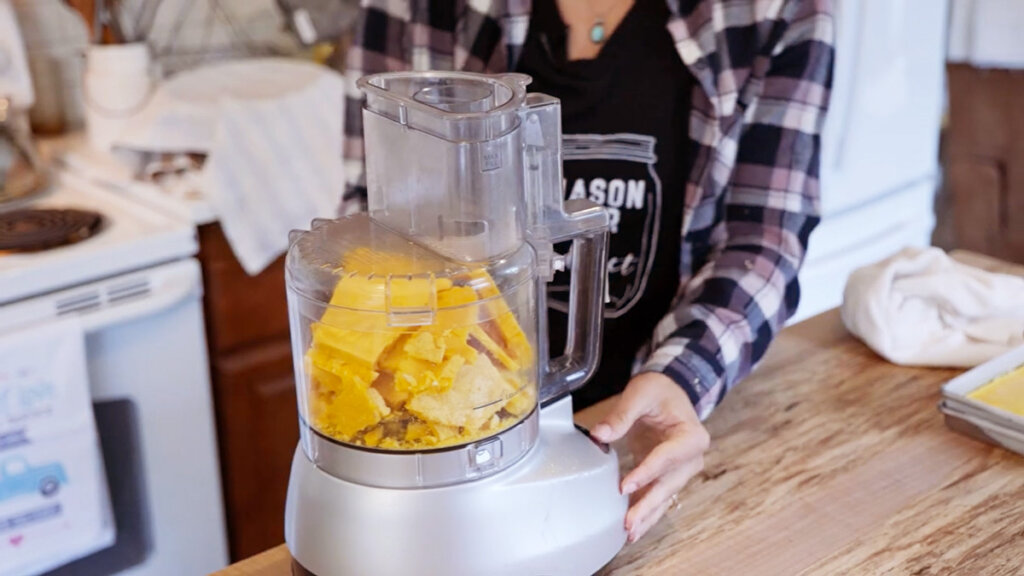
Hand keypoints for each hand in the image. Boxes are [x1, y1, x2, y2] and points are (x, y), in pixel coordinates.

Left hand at [591, 372, 709, 542]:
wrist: (668, 391)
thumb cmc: (658, 391)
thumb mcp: (640, 394)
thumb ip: (621, 415)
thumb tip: (599, 435)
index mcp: (692, 436)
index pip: (666, 458)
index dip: (646, 473)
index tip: (624, 487)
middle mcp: (692, 458)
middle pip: (668, 485)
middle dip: (647, 505)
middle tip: (628, 523)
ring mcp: (681, 471)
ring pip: (664, 497)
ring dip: (647, 515)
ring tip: (629, 533)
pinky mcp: (667, 477)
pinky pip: (658, 498)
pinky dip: (646, 512)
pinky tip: (633, 528)